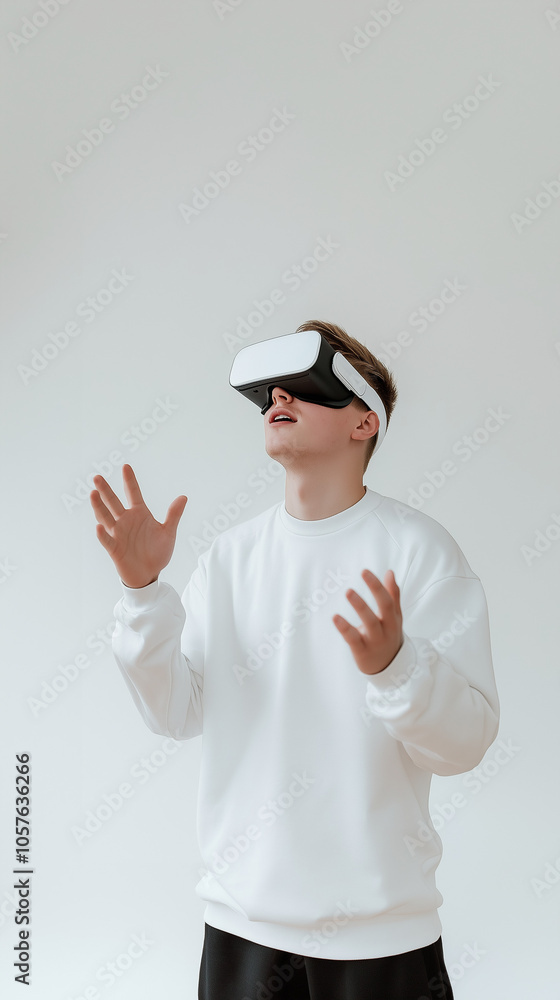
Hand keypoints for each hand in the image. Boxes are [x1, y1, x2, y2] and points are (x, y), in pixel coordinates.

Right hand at [90, 464, 187, 587]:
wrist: (149, 574)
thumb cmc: (157, 552)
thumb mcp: (168, 532)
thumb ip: (173, 515)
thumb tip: (184, 497)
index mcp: (139, 514)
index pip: (133, 493)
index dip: (129, 480)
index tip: (126, 466)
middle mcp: (126, 521)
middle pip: (114, 502)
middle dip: (105, 490)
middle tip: (97, 477)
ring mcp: (118, 534)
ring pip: (106, 517)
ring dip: (99, 507)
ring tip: (93, 494)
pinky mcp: (114, 549)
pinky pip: (107, 540)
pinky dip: (103, 534)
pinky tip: (99, 527)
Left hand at [332, 569, 403, 674]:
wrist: (387, 668)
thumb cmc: (388, 636)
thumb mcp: (394, 618)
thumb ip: (392, 595)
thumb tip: (389, 572)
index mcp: (393, 619)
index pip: (389, 599)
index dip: (379, 584)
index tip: (366, 571)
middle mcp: (387, 629)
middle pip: (384, 608)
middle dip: (376, 589)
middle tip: (364, 572)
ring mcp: (375, 641)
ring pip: (370, 623)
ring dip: (361, 606)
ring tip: (349, 591)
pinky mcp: (362, 652)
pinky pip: (353, 639)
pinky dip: (345, 628)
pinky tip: (335, 617)